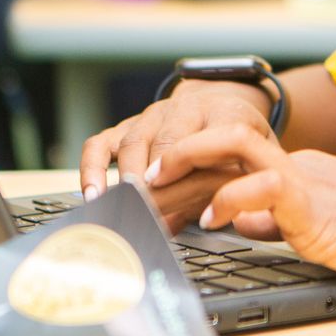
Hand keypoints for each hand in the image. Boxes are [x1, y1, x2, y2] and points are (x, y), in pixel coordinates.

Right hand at [77, 84, 273, 231]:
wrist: (221, 106)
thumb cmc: (233, 146)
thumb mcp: (243, 164)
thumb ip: (216, 194)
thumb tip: (173, 229)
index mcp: (223, 116)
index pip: (203, 142)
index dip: (184, 172)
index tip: (171, 203)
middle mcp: (185, 109)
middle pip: (165, 142)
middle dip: (154, 182)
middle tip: (147, 213)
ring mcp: (153, 116)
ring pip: (133, 142)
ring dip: (127, 178)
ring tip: (125, 208)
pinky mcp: (127, 125)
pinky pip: (101, 143)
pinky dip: (93, 168)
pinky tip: (94, 193)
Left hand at [158, 124, 335, 289]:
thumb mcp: (328, 231)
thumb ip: (283, 223)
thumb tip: (241, 225)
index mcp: (301, 174)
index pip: (231, 164)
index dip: (186, 176)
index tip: (153, 197)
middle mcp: (299, 167)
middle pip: (221, 147)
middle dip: (173, 161)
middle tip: (137, 185)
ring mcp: (308, 180)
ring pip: (234, 147)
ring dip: (187, 160)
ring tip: (154, 182)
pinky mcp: (318, 203)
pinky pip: (263, 186)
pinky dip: (228, 197)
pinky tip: (208, 218)